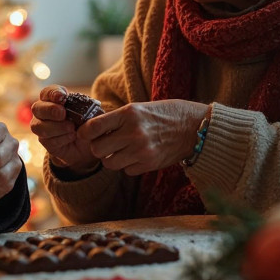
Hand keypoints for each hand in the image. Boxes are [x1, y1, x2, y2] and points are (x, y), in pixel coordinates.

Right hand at [30, 85, 97, 173]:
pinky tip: (72, 136)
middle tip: (62, 113)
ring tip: (71, 128)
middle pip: (37, 108)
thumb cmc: (88, 122)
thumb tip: (85, 105)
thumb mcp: (91, 112)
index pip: (46, 92)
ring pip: (38, 126)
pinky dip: (61, 138)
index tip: (62, 97)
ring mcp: (42, 128)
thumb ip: (86, 106)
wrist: (90, 143)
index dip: (52, 93)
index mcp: (53, 100)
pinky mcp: (46, 143)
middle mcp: (43, 112)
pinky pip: (48, 140)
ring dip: (56, 127)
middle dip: (50, 110)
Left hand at [78, 100, 208, 175]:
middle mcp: (132, 133)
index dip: (84, 132)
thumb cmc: (166, 114)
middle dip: (98, 148)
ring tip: (121, 150)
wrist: (194, 127)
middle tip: (105, 144)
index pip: (93, 127)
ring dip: (112, 159)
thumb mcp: (139, 108)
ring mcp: (141, 150)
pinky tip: (137, 156)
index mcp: (128, 114)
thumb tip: (92, 129)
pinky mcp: (148, 164)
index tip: (85, 133)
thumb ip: (117, 119)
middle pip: (97, 149)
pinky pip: (126, 170)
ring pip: (109, 164)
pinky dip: (128, 166)